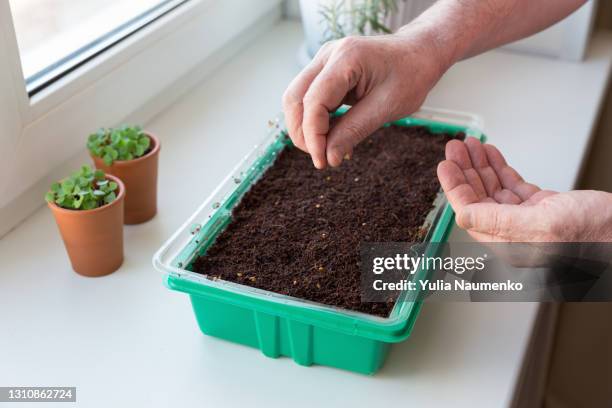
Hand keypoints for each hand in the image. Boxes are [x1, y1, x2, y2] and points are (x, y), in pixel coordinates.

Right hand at [282, 28, 448, 168]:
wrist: (419, 53)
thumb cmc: (411, 74)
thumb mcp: (387, 107)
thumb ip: (354, 130)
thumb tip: (328, 158)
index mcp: (346, 58)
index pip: (314, 101)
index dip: (313, 135)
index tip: (322, 161)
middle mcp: (328, 55)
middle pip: (294, 98)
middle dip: (302, 133)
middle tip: (321, 158)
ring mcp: (324, 62)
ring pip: (296, 99)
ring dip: (305, 128)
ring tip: (327, 150)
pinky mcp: (325, 72)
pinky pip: (309, 99)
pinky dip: (316, 121)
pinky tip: (333, 138)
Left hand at [437, 138, 611, 242]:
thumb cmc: (593, 233)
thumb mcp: (540, 224)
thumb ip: (498, 222)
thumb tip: (462, 217)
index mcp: (508, 242)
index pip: (470, 212)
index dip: (455, 187)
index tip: (445, 165)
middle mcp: (513, 233)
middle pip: (479, 198)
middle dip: (465, 170)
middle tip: (455, 147)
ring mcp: (527, 219)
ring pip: (494, 189)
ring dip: (481, 166)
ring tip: (471, 145)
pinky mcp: (541, 208)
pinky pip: (512, 186)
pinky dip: (501, 168)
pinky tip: (492, 155)